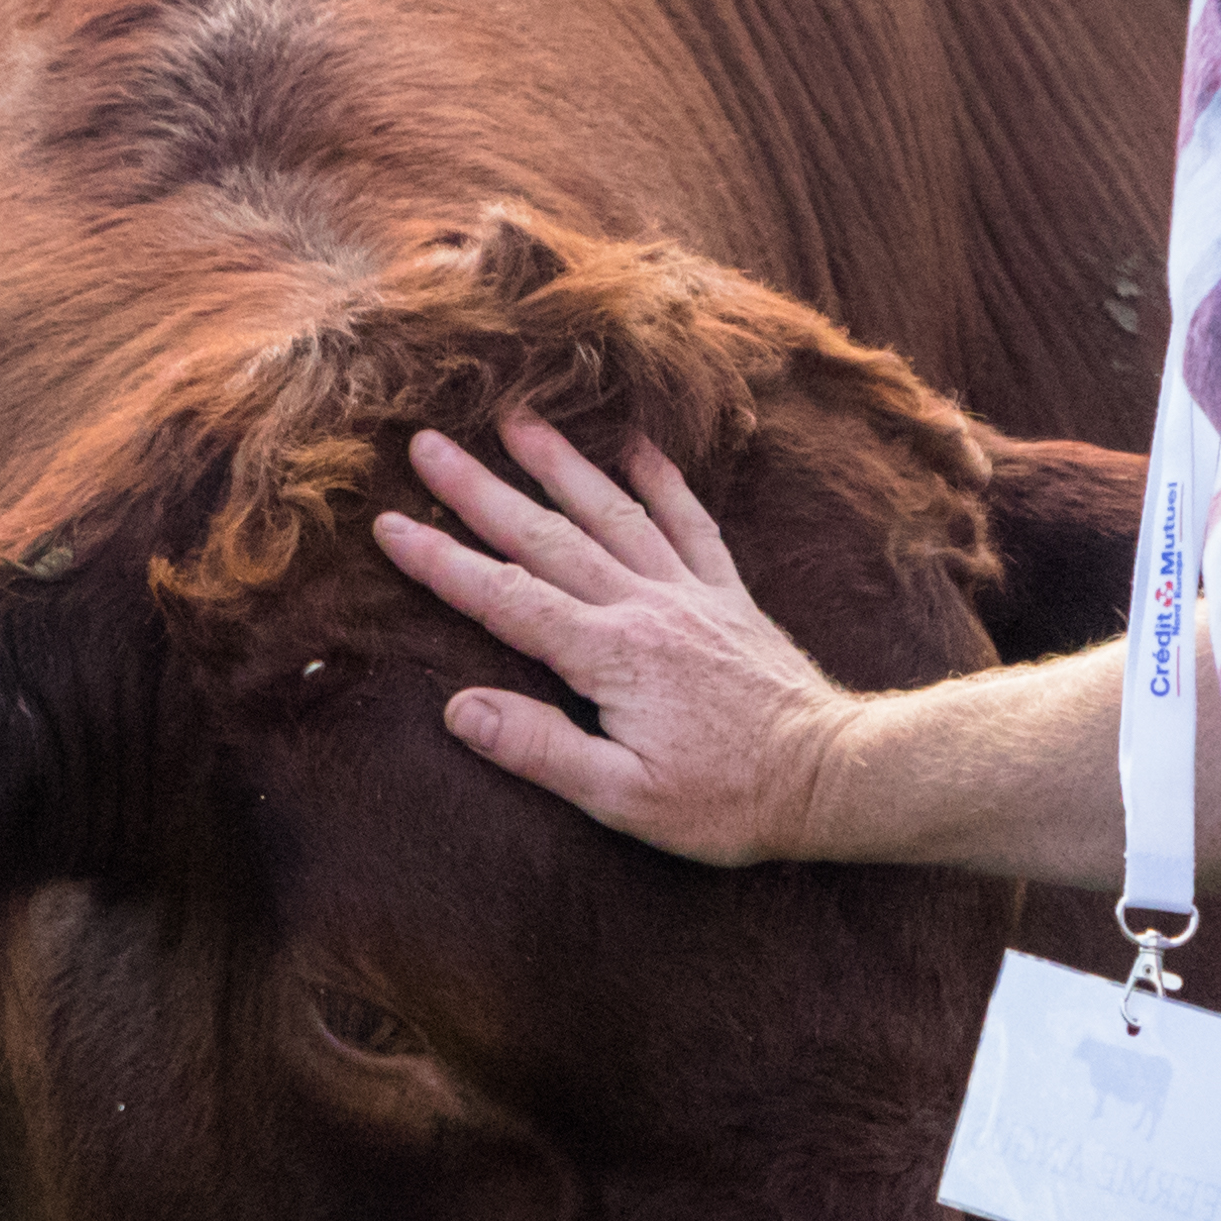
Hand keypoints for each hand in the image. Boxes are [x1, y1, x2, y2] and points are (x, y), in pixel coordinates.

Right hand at [370, 417, 856, 864]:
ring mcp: (689, 593)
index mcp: (609, 656)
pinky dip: (662, 478)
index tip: (391, 525)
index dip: (443, 562)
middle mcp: (644, 607)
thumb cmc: (725, 801)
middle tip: (427, 443)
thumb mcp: (623, 797)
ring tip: (515, 418)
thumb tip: (459, 709)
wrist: (829, 777)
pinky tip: (636, 444)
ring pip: (611, 512)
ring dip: (560, 464)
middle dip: (481, 490)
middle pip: (546, 536)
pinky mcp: (727, 594)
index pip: (505, 599)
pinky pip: (690, 521)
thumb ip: (540, 749)